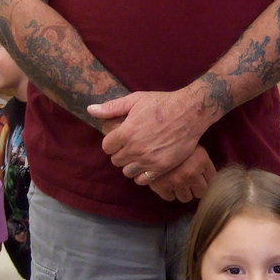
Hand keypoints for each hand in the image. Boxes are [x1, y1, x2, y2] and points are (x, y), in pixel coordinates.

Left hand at [88, 89, 212, 178]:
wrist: (189, 113)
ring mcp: (148, 160)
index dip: (112, 142)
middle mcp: (134, 149)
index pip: (106, 147)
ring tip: (140, 154)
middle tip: (131, 144)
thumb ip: (111, 108)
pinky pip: (142, 180)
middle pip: (116, 160)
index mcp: (125, 133)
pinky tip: (148, 163)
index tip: (120, 137)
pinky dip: (142, 174)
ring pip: (127, 172)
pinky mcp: (161, 168)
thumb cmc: (161, 103)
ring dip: (131, 164)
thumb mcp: (135, 100)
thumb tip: (90, 110)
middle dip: (121, 152)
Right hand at [137, 145, 215, 202]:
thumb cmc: (172, 138)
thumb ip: (201, 160)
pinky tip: (166, 182)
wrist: (148, 136)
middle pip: (201, 192)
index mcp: (201, 160)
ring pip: (186, 197)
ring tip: (177, 181)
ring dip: (183, 191)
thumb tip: (209, 178)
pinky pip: (169, 197)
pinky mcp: (161, 187)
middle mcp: (191, 173)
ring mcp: (177, 181)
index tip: (200, 176)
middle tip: (189, 180)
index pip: (212, 180)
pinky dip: (168, 192)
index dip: (206, 179)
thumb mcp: (191, 143)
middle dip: (196, 187)